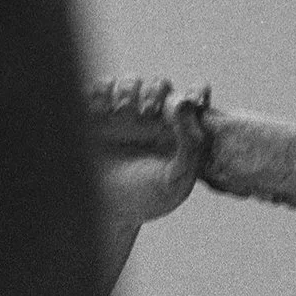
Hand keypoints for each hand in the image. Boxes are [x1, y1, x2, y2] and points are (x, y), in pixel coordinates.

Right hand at [88, 77, 210, 290]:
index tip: (195, 101)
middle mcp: (152, 120)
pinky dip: (102, 90)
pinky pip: (102, 87)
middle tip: (146, 112)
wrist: (106, 212)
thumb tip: (186, 103)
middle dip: (154, 92)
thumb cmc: (145, 201)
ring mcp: (124, 115)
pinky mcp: (98, 114)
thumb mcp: (175, 179)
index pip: (192, 100)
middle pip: (159, 86)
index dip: (197, 92)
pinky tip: (101, 109)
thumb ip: (190, 145)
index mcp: (177, 132)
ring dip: (128, 89)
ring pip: (131, 82)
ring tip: (119, 112)